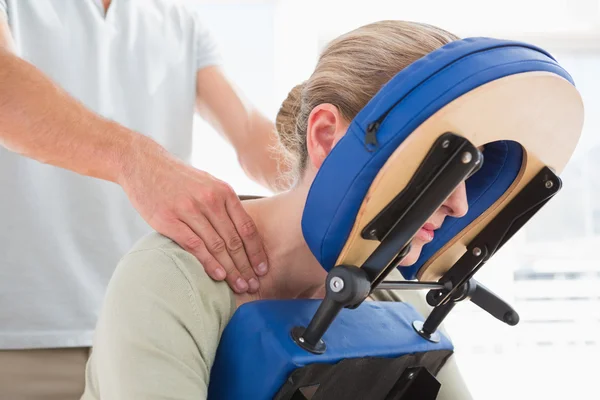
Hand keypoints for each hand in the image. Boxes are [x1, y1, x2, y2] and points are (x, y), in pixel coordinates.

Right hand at [118, 136, 267, 293]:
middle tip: (254, 286)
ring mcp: (189, 209)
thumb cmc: (179, 179)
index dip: (257, 251)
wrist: (144, 164)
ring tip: (240, 286)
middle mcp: (210, 200)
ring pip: (217, 246)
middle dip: (246, 266)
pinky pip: (194, 245)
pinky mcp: (168, 219)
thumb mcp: (208, 184)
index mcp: (223, 192)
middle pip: (234, 240)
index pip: (247, 227)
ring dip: (231, 270)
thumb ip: (224, 205)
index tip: (263, 269)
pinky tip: (219, 276)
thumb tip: (242, 233)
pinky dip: (209, 262)